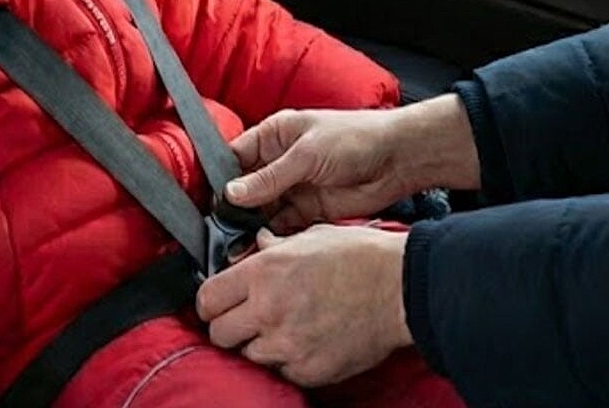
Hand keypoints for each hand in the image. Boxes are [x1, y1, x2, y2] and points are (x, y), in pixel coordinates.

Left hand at [196, 225, 411, 386]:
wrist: (401, 288)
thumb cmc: (359, 256)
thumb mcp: (309, 237)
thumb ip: (273, 246)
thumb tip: (256, 244)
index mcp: (263, 272)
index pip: (207, 298)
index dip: (210, 302)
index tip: (218, 303)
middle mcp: (268, 310)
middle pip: (219, 332)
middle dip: (229, 326)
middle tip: (247, 318)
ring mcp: (288, 344)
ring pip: (249, 354)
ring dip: (259, 344)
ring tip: (284, 327)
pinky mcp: (309, 370)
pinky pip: (282, 371)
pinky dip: (288, 361)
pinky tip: (307, 341)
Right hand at [226, 95, 479, 229]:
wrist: (398, 159)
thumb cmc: (355, 139)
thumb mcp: (306, 154)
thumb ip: (269, 177)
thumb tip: (232, 194)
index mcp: (273, 136)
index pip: (235, 157)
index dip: (221, 179)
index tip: (209, 203)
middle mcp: (279, 161)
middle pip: (245, 188)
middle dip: (233, 208)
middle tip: (219, 230)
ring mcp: (293, 187)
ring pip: (261, 210)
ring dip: (250, 226)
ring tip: (234, 244)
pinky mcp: (308, 210)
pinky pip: (282, 225)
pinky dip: (271, 237)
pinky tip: (259, 248)